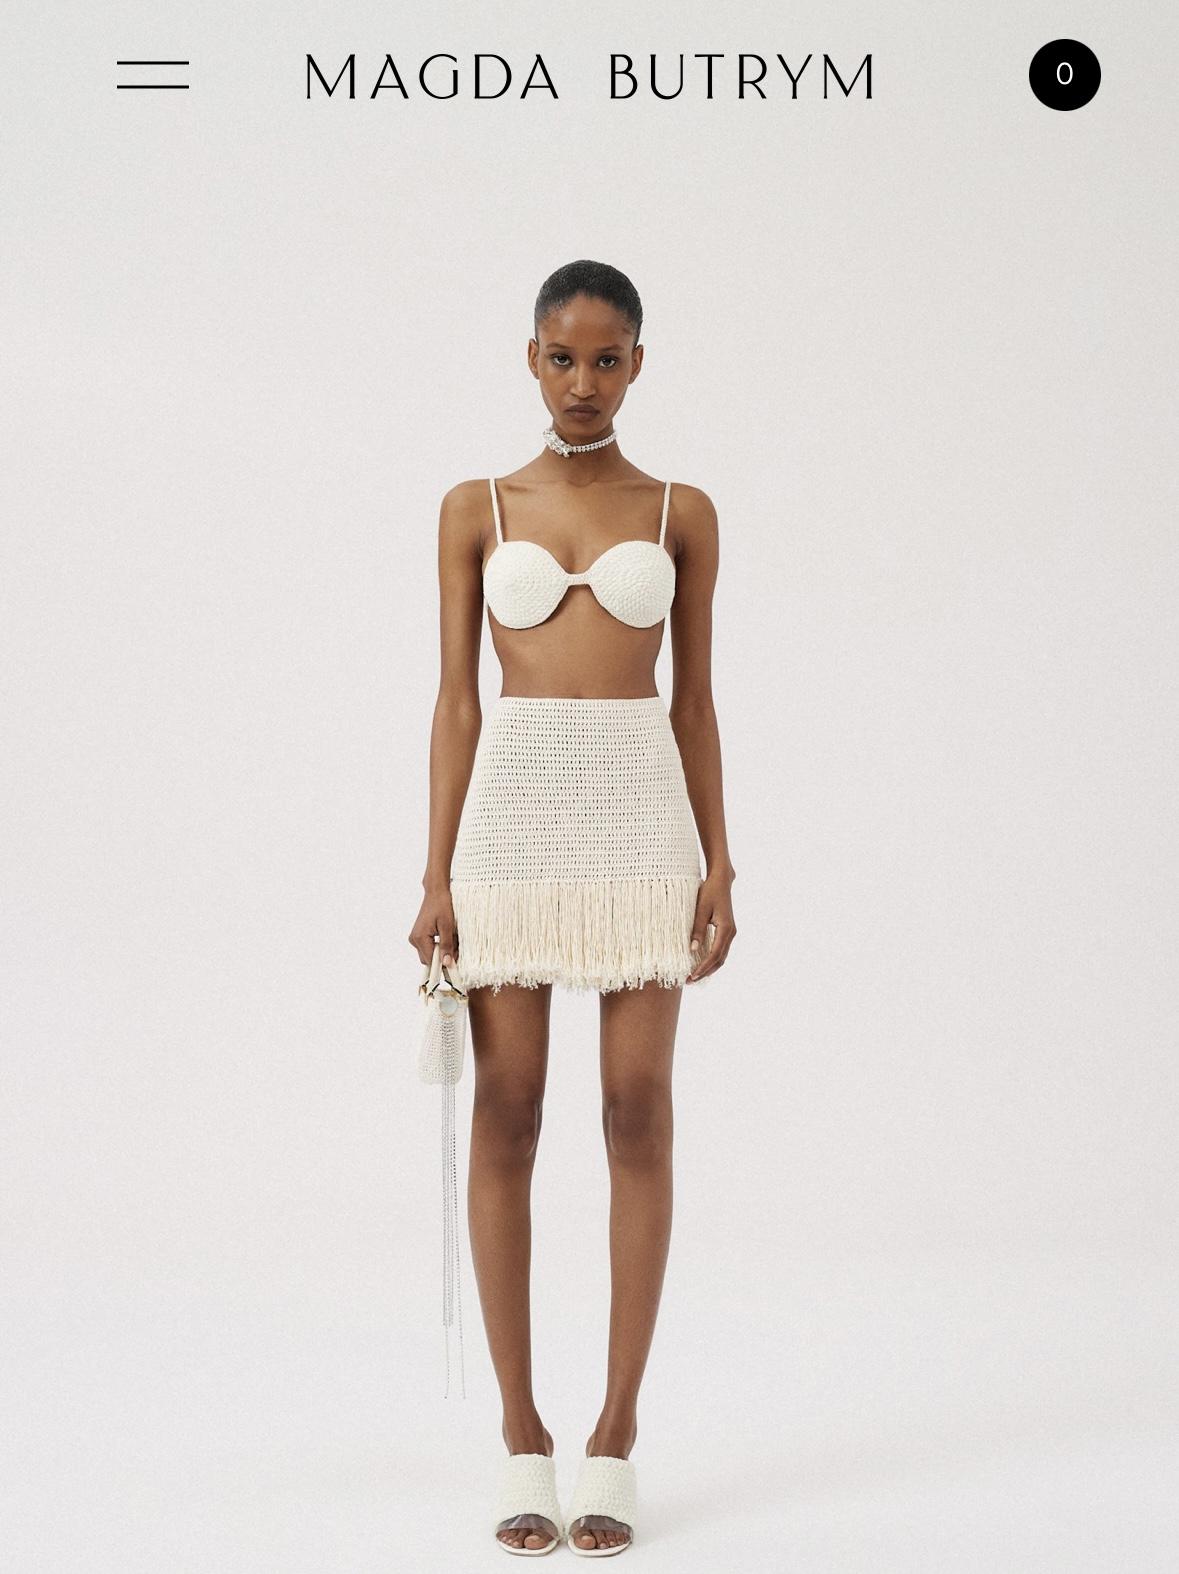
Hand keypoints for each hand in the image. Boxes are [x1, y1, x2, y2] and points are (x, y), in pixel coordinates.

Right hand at [409, 886, 458, 969]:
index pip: (430, 961)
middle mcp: (414, 939)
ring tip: (451, 940)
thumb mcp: (447, 926)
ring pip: (429, 954)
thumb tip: (447, 962)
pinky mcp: (419, 934)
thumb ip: (447, 945)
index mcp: (420, 938)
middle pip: (428, 960)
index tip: (453, 968)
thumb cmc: (441, 904)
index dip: (442, 965)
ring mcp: (416, 937)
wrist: (436, 891)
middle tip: (455, 951)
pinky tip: (446, 938)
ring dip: (440, 951)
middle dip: (442, 958)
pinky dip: (438, 946)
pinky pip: (429, 946)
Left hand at [686, 866, 735, 983]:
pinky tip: (700, 963)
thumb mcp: (701, 909)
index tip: (692, 976)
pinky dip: (711, 959)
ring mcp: (730, 932)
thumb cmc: (710, 892)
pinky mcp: (726, 930)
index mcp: (726, 929)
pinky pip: (720, 950)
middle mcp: (731, 933)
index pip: (715, 955)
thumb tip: (692, 949)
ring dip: (709, 967)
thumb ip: (697, 929)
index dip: (703, 967)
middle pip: (720, 960)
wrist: (721, 881)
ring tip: (694, 975)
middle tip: (690, 980)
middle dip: (705, 972)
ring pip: (721, 957)